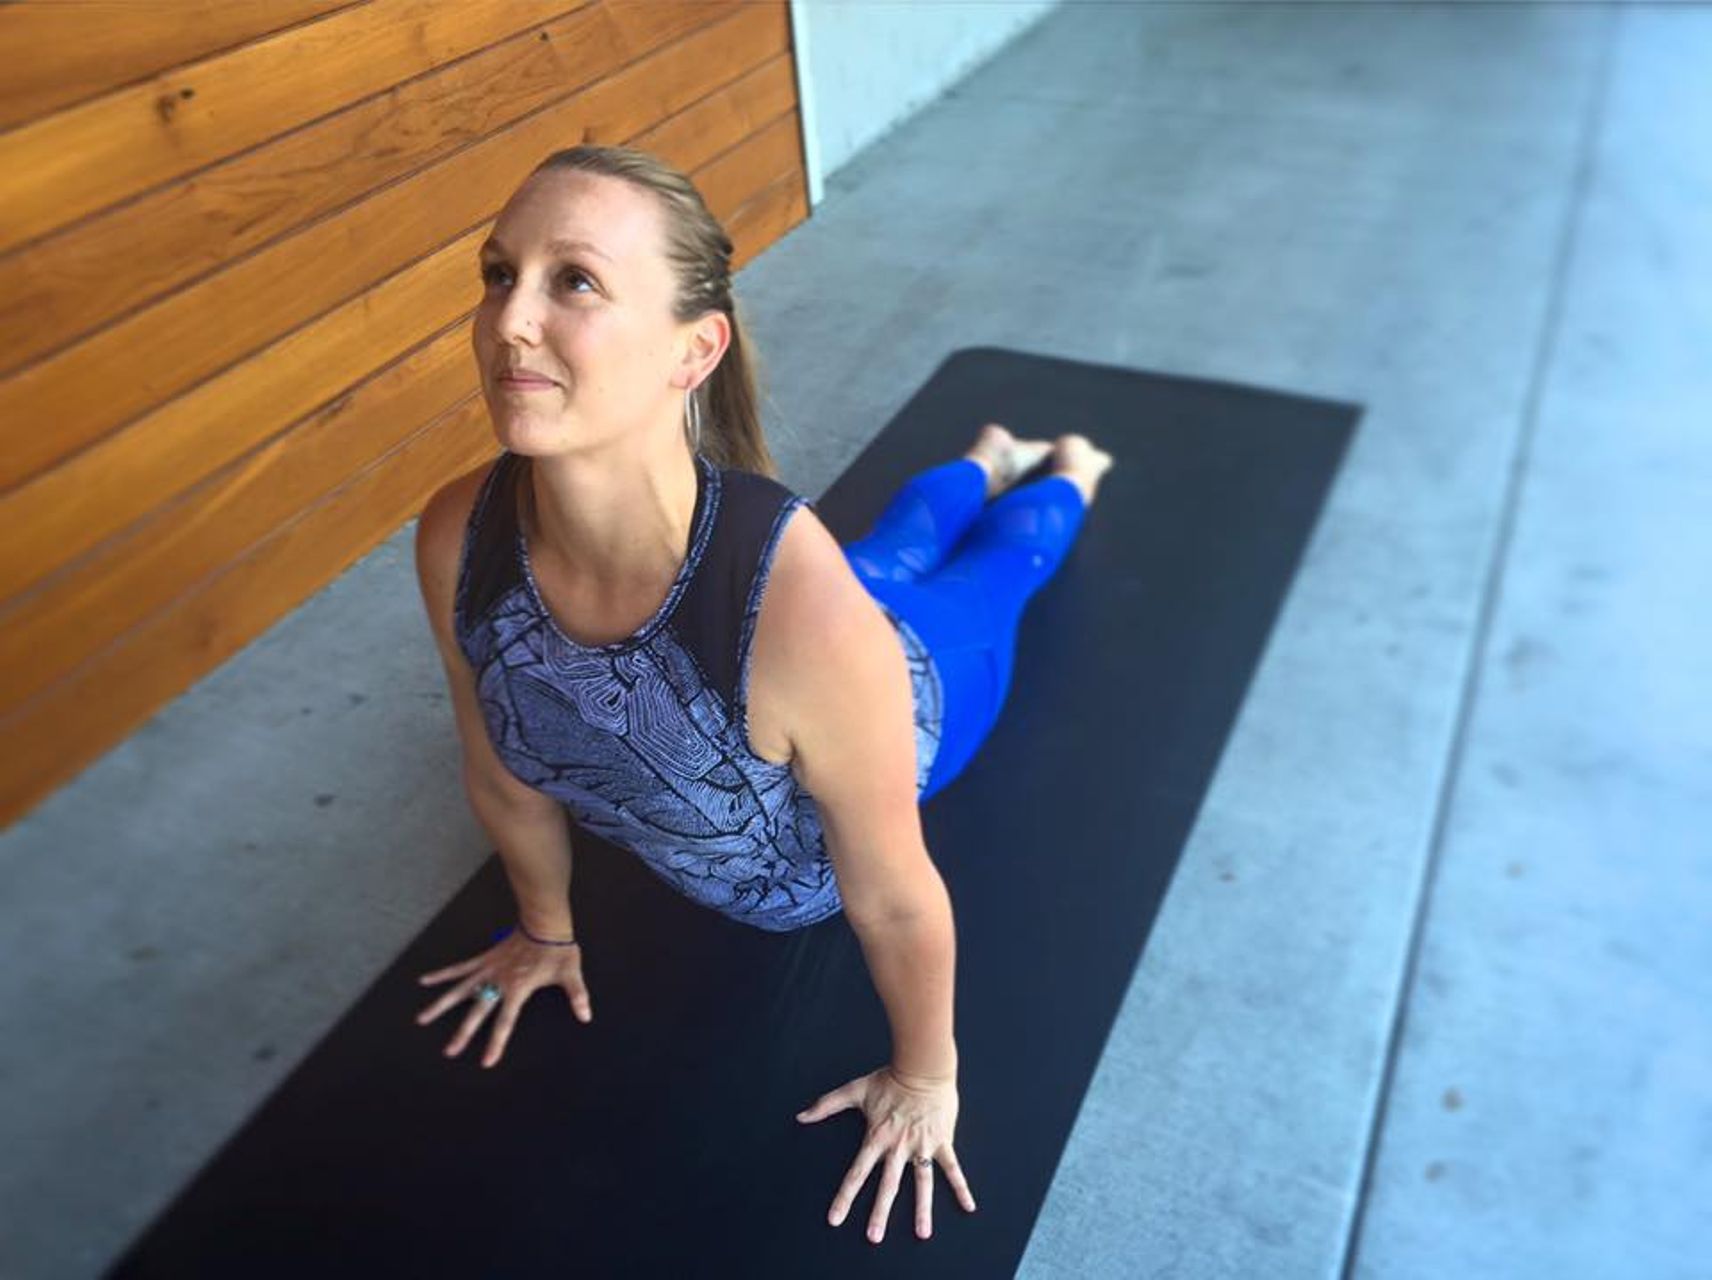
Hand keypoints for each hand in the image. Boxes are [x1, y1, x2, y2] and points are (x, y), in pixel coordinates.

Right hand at [414, 926, 591, 1067]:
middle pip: (477, 1012)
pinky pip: (460, 967)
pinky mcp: (484, 958)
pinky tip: (424, 980)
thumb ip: (577, 995)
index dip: (496, 1043)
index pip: (505, 1022)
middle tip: (449, 1051)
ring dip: (441, 1005)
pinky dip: (442, 974)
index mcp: (518, 990)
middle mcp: (498, 982)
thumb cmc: (557, 949)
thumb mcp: (570, 973)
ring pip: (460, 990)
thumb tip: (586, 1015)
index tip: (486, 1061)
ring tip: (421, 1019)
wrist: (544, 922)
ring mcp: (488, 970)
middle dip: (463, 1033)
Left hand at [795, 1064, 977, 1242]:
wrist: (922, 1066)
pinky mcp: (941, 1141)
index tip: (835, 1219)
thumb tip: (801, 1116)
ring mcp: (921, 1146)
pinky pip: (952, 1168)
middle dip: (880, 1212)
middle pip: (888, 1185)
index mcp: (876, 1138)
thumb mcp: (855, 1090)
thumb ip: (827, 1104)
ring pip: (922, 1183)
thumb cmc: (890, 1078)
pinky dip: (961, 1187)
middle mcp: (898, 1147)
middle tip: (874, 1237)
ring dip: (922, 1209)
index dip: (845, 1197)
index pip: (856, 1173)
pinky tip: (968, 1206)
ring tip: (923, 1233)